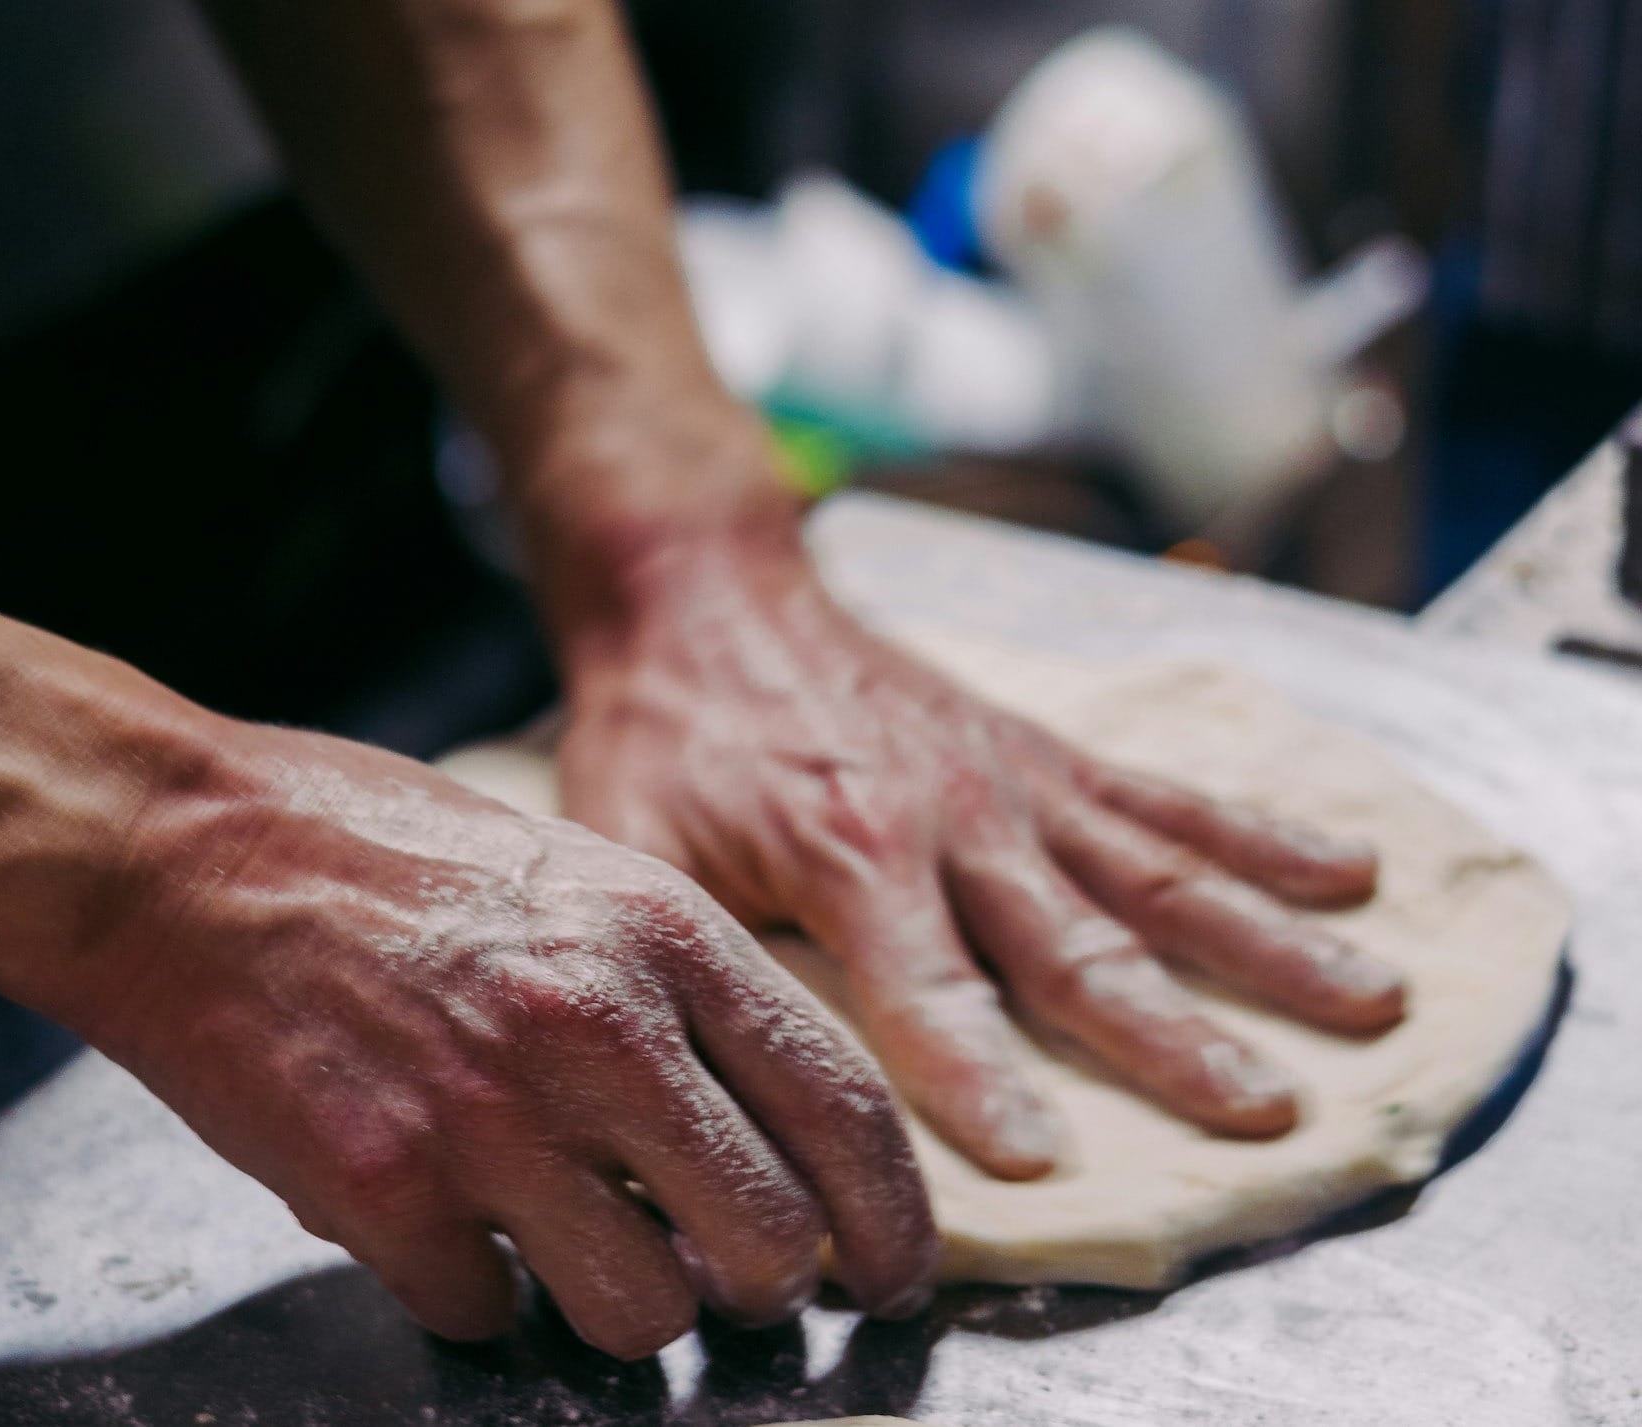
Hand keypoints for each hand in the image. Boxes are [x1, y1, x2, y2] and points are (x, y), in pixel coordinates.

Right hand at [59, 725, 936, 1357]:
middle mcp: (597, 1027)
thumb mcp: (569, 871)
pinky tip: (443, 1227)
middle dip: (768, 1289)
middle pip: (769, 1240)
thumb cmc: (371, 848)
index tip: (891, 1272)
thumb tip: (749, 1128)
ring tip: (573, 1251)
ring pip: (644, 1313)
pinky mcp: (380, 1191)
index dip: (891, 1215)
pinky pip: (486, 1315)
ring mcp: (488, 1117)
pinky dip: (476, 1293)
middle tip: (735, 1284)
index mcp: (661, 932)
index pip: (839, 1104)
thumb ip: (672, 989)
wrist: (176, 850)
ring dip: (623, 1307)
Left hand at [558, 538, 1404, 1179]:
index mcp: (844, 855)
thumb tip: (711, 1084)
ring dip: (1265, 942)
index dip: (977, 1081)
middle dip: (1170, 1036)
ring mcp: (1012, 784)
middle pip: (1075, 947)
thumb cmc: (664, 737)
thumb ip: (686, 956)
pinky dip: (1261, 836)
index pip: (925, 990)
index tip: (1046, 1164)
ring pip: (1158, 873)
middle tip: (1262, 1109)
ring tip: (1369, 998)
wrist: (705, 599)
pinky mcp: (1041, 753)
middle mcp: (951, 819)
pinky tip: (1350, 871)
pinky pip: (1165, 797)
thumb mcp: (635, 849)